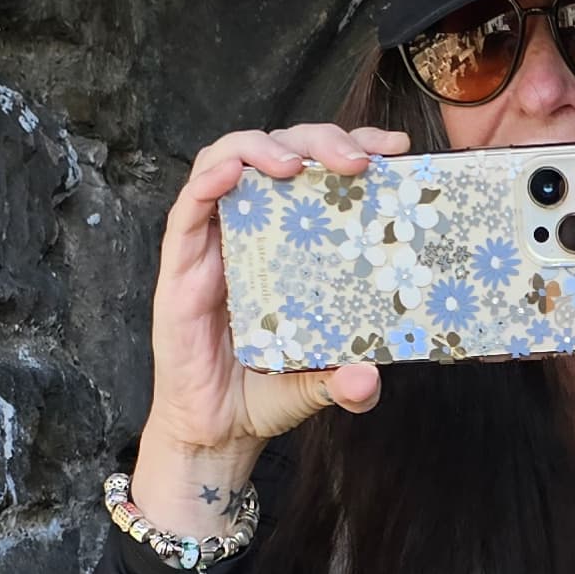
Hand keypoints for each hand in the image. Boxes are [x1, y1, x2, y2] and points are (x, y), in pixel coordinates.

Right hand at [129, 119, 404, 536]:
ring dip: (265, 147)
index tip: (394, 150)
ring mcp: (214, 243)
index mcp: (292, 243)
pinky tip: (235, 172)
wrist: (215, 433)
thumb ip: (348, 382)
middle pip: (280, 152)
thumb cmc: (264, 391)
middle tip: (359, 161)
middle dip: (320, 141)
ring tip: (300, 164)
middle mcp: (253, 231)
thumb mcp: (320, 383)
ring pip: (230, 160)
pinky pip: (189, 205)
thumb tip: (369, 380)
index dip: (353, 147)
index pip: (320, 172)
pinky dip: (211, 177)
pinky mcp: (180, 264)